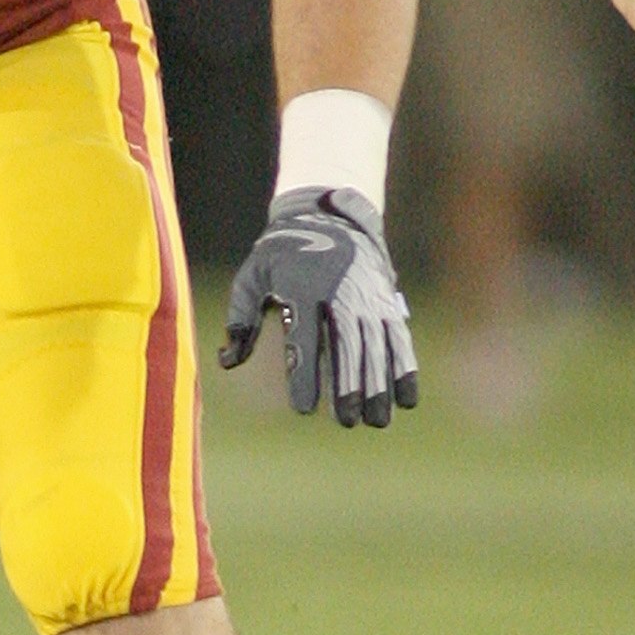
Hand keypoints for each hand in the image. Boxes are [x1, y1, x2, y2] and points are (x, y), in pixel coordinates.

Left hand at [219, 185, 417, 426]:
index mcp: (301, 286)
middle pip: (347, 344)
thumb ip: (240, 319)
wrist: (327, 213)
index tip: (304, 409)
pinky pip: (399, 337)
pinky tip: (406, 399)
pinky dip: (405, 367)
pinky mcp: (386, 299)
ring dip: (379, 384)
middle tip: (346, 421)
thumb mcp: (252, 275)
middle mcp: (339, 291)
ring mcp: (367, 295)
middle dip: (348, 385)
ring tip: (377, 421)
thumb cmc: (280, 253)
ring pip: (377, 344)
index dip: (305, 374)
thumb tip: (228, 361)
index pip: (304, 337)